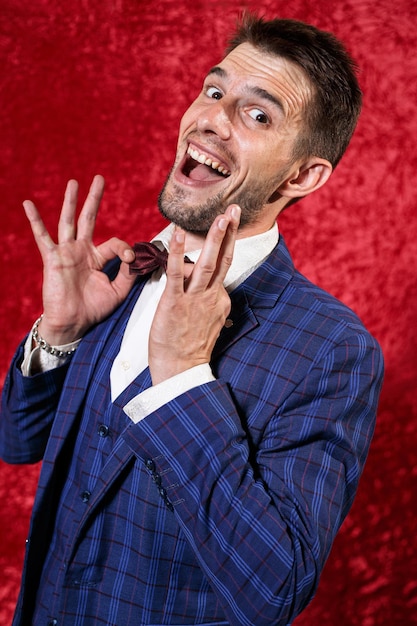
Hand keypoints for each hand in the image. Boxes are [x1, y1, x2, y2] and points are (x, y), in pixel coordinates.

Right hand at [23, 175, 135, 344]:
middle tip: (100, 179)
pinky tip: (28, 204)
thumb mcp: (118, 291)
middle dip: (94, 199)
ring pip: (68, 221)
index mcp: (97, 258)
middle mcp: (81, 251)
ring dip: (70, 201)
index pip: (116, 244)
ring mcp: (66, 253)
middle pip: (88, 219)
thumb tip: (136, 258)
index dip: (126, 250)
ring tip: (74, 183)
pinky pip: (42, 237)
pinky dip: (35, 220)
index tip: (131, 260)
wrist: (73, 323)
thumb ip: (129, 274)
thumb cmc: (93, 309)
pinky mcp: (53, 259)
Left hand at [149, 204, 240, 384]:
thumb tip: (218, 301)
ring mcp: (195, 299)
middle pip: (225, 259)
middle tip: (235, 209)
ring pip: (209, 263)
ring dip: (216, 237)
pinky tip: (179, 234)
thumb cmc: (190, 350)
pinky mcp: (175, 302)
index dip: (224, 246)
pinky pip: (177, 273)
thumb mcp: (209, 325)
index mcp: (220, 301)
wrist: (180, 372)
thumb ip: (213, 308)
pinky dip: (178, 252)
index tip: (228, 225)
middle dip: (230, 232)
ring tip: (222, 216)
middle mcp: (212, 297)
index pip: (222, 270)